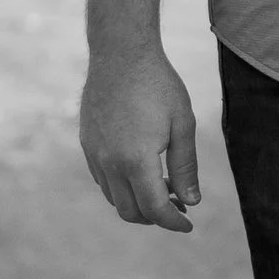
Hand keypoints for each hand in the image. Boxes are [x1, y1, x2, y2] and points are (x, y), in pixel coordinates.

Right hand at [79, 46, 200, 231]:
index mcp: (136, 160)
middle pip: (130, 212)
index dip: (173, 222)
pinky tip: (142, 171)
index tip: (189, 224)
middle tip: (179, 206)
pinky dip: (122, 187)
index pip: (154, 208)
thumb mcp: (182, 125)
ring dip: (138, 202)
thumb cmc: (158, 86)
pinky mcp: (87, 144)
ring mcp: (94, 154)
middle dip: (156, 218)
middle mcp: (109, 162)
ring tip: (164, 187)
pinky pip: (103, 180)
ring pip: (114, 198)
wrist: (120, 54)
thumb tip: (191, 201)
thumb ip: (185, 168)